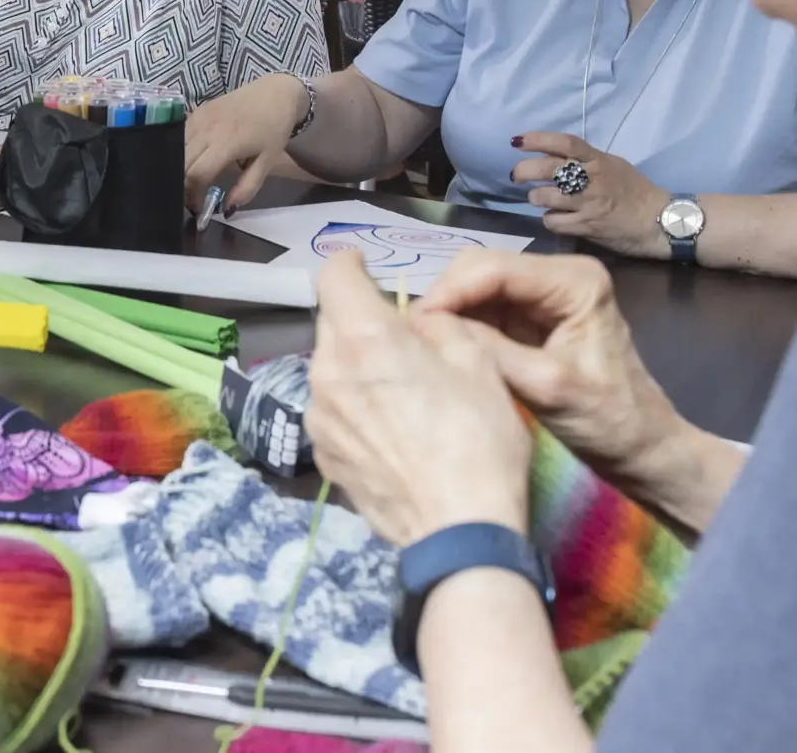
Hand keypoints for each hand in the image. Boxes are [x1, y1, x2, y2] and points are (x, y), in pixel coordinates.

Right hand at [183, 73, 311, 210]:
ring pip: (175, 150)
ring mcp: (198, 118)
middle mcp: (206, 129)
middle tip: (192, 197)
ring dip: (179, 168)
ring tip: (190, 181)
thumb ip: (247, 188)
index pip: (196, 175)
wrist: (274, 92)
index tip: (198, 208)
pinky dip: (180, 152)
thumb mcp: (267, 162)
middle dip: (182, 185)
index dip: (193, 195)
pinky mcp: (196, 111)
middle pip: (180, 163)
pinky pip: (179, 136)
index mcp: (226, 143)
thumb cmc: (273, 129)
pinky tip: (191, 161)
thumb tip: (226, 210)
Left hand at [305, 253, 532, 545]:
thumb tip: (415, 323)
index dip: (350, 264)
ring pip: (330, 370)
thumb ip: (437, 326)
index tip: (367, 267)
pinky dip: (354, 407)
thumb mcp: (477, 362)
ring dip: (356, 366)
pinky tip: (391, 430)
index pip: (332, 276)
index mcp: (362, 338)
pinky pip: (333, 412)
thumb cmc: (477, 440)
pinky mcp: (323, 457)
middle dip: (359, 319)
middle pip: (331, 324)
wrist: (458, 532)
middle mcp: (326, 372)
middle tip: (400, 337)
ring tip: (399, 391)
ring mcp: (318, 418)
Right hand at [419, 251, 686, 487]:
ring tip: (421, 345)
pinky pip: (483, 309)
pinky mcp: (531, 316)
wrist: (642, 449)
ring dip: (449, 314)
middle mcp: (559, 274)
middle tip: (411, 338)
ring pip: (476, 288)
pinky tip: (442, 348)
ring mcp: (544, 294)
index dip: (448, 291)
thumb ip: (491, 352)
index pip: (493, 268)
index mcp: (574, 281)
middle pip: (481, 270)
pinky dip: (460, 326)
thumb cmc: (608, 422)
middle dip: (445, 300)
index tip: (412, 326)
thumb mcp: (547, 388)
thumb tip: (429, 327)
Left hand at [513, 131, 670, 259]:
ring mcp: (587, 204)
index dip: (538, 139)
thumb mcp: (613, 165)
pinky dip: (550, 220)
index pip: (564, 143)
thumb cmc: (635, 191)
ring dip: (536, 197)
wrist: (658, 221)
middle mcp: (591, 180)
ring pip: (544, 197)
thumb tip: (555, 156)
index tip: (518, 140)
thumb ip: (587, 160)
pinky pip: (553, 222)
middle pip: (547, 169)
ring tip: (540, 198)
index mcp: (598, 161)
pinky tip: (556, 218)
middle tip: (517, 175)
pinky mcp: (586, 227)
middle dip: (524, 170)